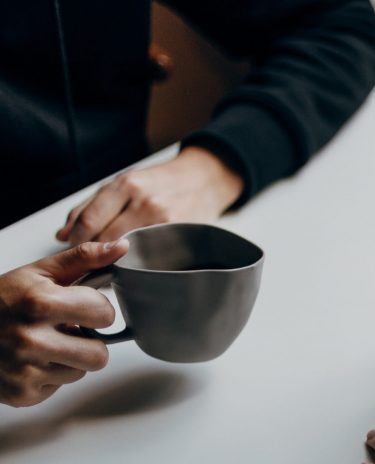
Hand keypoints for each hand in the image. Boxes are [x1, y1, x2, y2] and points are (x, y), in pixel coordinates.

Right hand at [0, 240, 127, 406]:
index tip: (80, 307)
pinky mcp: (21, 394)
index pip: (105, 315)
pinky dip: (50, 375)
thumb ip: (83, 259)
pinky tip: (32, 360)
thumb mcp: (38, 273)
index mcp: (38, 303)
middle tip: (67, 330)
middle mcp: (29, 339)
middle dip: (89, 341)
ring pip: (81, 372)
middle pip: (99, 355)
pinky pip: (59, 387)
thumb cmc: (0, 300)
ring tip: (46, 343)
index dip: (96, 310)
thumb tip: (121, 247)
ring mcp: (23, 370)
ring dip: (70, 359)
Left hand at [56, 146, 242, 245]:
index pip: (89, 222)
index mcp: (125, 184)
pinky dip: (139, 262)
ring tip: (113, 263)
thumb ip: (90, 206)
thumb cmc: (161, 183)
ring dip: (115, 261)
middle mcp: (144, 201)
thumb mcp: (124, 183)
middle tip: (92, 261)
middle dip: (94, 254)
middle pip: (106, 239)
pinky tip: (136, 263)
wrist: (204, 179)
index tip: (75, 250)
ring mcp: (164, 219)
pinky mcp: (180, 233)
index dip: (77, 241)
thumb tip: (61, 235)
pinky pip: (151, 255)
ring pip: (127, 251)